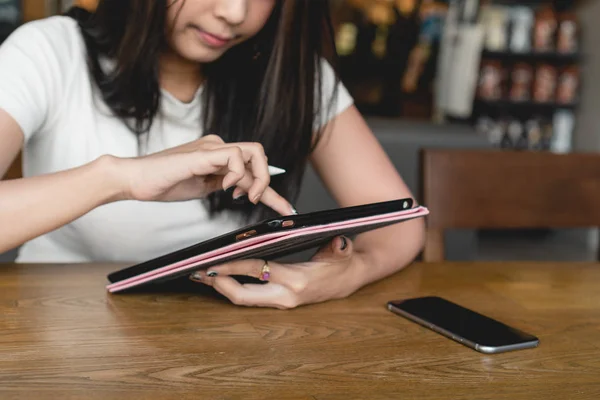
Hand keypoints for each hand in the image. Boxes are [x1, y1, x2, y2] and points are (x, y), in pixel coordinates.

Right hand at [114, 134, 293, 214]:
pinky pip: (233, 156)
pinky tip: (226, 188)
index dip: (271, 189)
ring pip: (254, 152)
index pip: (252, 167)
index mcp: (218, 155)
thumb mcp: (203, 187)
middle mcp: (217, 146)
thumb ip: (224, 184)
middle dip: (268, 184)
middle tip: (258, 204)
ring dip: (258, 178)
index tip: (284, 209)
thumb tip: (245, 190)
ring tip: (248, 197)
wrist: (135, 180)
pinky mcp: (201, 154)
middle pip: (259, 157)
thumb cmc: (164, 184)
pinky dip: (237, 174)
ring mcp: (210, 148)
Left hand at [190, 236, 358, 308]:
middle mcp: (285, 295)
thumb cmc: (342, 263)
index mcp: (297, 281)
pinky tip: (220, 279)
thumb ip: (339, 248)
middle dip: (218, 285)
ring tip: (202, 275)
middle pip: (243, 296)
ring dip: (221, 288)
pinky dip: (232, 287)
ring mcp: (280, 301)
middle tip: (198, 272)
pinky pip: (250, 297)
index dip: (234, 266)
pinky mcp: (278, 300)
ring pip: (243, 299)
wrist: (350, 278)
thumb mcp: (342, 252)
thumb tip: (339, 243)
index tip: (214, 261)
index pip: (258, 271)